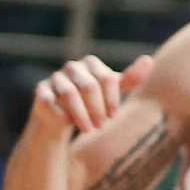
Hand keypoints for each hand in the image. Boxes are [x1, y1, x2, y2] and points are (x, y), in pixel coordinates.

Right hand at [30, 53, 151, 140]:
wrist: (60, 119)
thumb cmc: (91, 103)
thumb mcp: (112, 92)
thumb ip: (130, 78)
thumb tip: (149, 60)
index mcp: (91, 62)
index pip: (106, 78)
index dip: (111, 99)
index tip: (113, 115)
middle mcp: (72, 67)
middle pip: (89, 86)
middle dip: (97, 108)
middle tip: (102, 125)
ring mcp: (54, 78)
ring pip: (69, 94)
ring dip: (81, 114)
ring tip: (89, 129)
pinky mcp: (40, 91)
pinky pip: (50, 102)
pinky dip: (61, 115)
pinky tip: (67, 125)